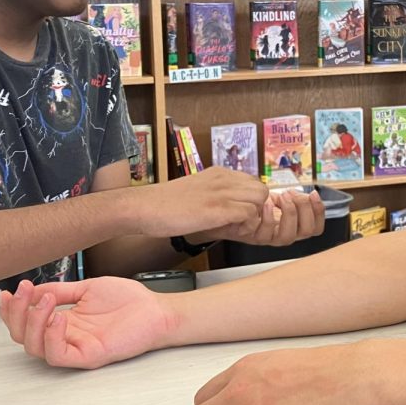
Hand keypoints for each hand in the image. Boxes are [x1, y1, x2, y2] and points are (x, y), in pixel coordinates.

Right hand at [0, 277, 177, 368]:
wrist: (155, 310)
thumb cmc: (128, 301)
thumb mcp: (87, 288)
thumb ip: (60, 290)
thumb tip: (33, 289)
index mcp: (63, 320)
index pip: (26, 321)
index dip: (12, 310)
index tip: (9, 292)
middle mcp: (65, 336)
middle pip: (23, 336)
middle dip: (17, 313)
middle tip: (24, 292)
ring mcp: (75, 347)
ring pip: (35, 347)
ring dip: (33, 322)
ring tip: (46, 300)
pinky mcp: (87, 356)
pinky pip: (58, 354)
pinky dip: (51, 336)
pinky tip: (57, 317)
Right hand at [137, 167, 269, 238]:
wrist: (145, 207)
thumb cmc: (165, 205)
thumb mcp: (197, 191)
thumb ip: (215, 194)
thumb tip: (230, 207)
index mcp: (219, 173)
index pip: (252, 182)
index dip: (249, 201)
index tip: (238, 214)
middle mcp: (224, 178)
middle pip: (261, 189)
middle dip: (256, 208)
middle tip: (240, 222)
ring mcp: (222, 192)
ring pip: (259, 200)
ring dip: (251, 217)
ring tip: (233, 227)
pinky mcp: (218, 208)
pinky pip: (249, 214)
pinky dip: (244, 226)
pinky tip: (227, 231)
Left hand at [203, 188, 325, 247]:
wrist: (218, 209)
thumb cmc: (244, 202)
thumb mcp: (268, 197)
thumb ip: (286, 197)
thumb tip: (301, 192)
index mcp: (289, 224)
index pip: (315, 227)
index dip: (319, 212)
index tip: (314, 194)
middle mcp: (281, 234)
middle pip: (306, 232)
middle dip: (304, 211)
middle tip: (292, 195)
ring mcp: (267, 238)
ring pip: (289, 236)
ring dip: (289, 214)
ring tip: (281, 198)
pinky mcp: (253, 238)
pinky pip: (267, 234)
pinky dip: (269, 218)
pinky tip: (265, 204)